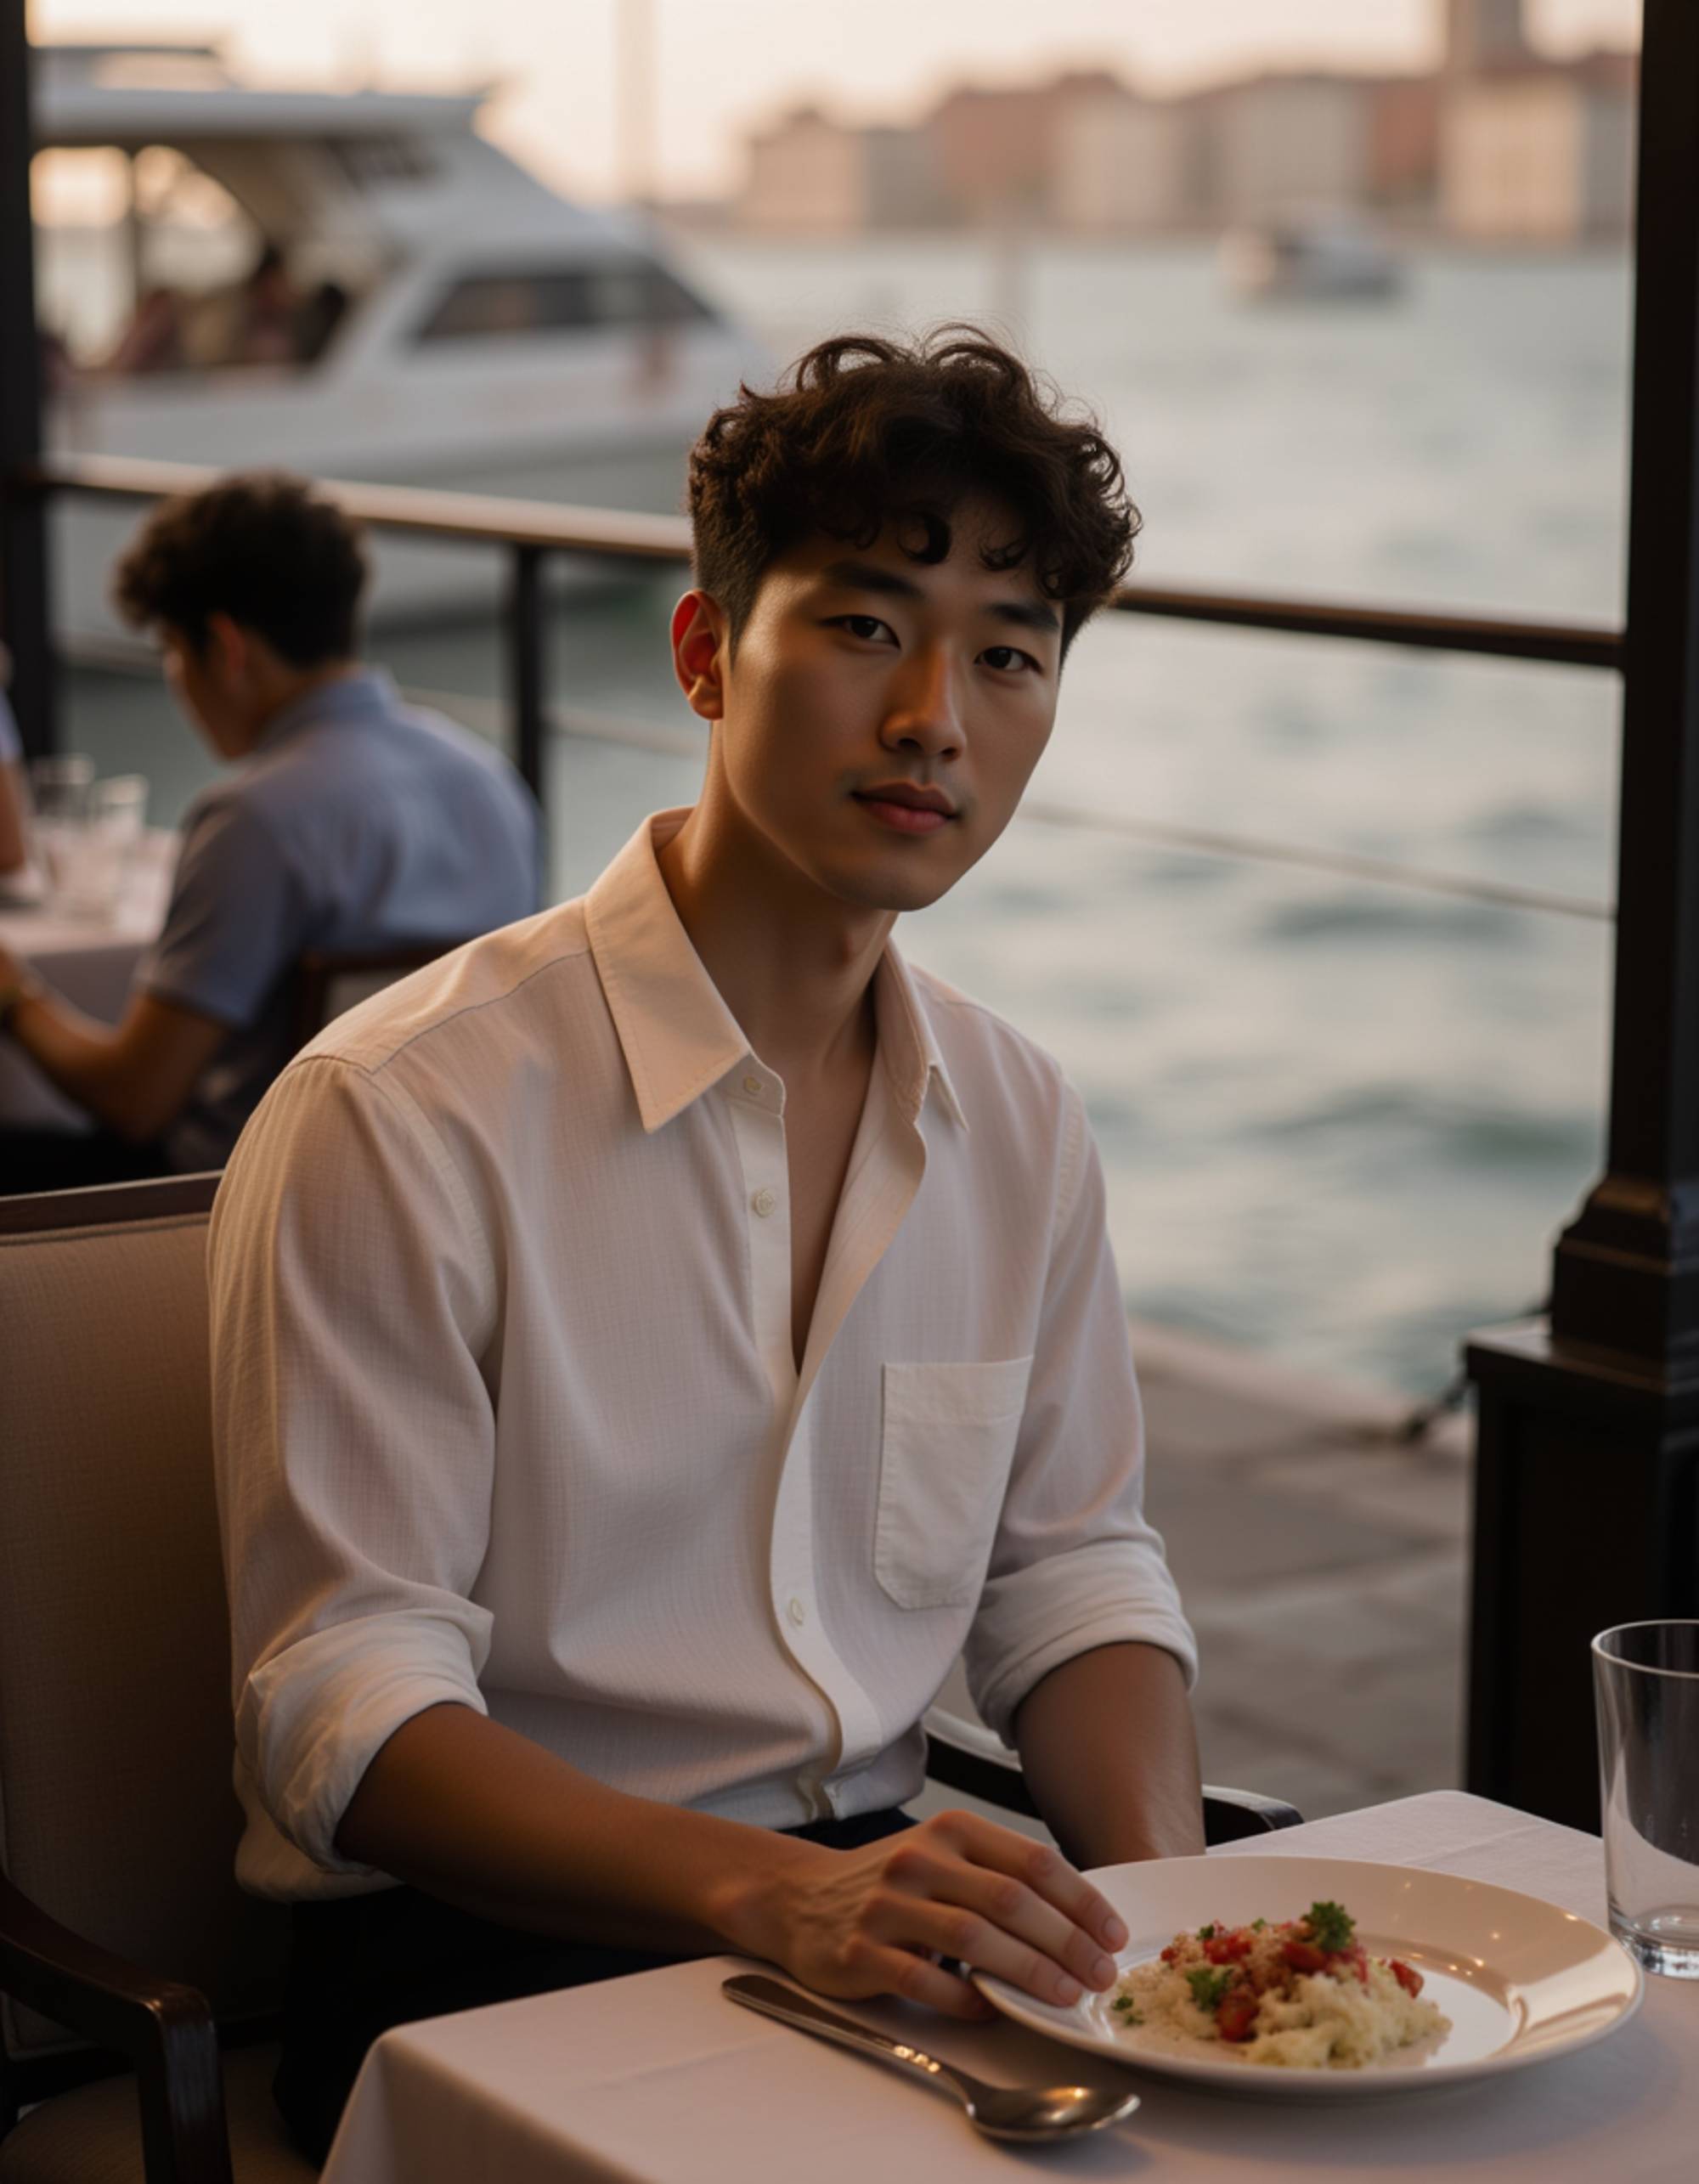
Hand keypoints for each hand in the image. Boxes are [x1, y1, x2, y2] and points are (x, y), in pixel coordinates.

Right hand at [744, 1808, 1128, 2020]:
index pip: (1031, 1861)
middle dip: (1066, 1941)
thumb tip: (1078, 1920)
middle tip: (1101, 1974)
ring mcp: (887, 1905)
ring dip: (1027, 1971)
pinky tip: (990, 2009)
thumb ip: (998, 1877)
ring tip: (1064, 1996)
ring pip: (973, 1937)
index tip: (1112, 1935)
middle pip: (1010, 1900)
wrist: (800, 1899)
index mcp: (951, 1831)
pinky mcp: (860, 1951)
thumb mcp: (944, 1858)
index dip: (1080, 1900)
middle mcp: (919, 1859)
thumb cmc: (891, 1884)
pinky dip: (963, 1997)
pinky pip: (923, 1979)